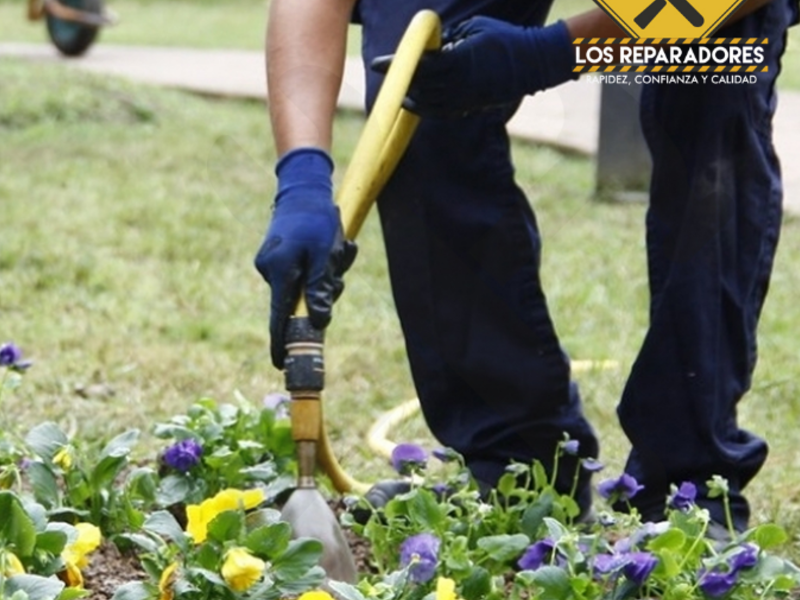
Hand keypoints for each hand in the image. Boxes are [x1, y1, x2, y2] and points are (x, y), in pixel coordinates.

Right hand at [254, 148, 356, 368]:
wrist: (303, 187)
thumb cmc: (316, 219)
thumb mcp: (324, 254)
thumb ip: (320, 288)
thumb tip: (318, 321)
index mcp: (280, 271)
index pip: (279, 317)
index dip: (282, 342)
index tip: (281, 364)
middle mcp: (270, 270)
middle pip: (298, 301)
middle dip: (324, 291)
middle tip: (339, 265)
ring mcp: (271, 263)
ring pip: (303, 286)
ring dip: (326, 274)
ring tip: (338, 247)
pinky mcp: (277, 256)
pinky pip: (301, 272)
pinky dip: (318, 265)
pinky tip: (330, 245)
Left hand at [371, 17, 576, 117]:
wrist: (531, 63)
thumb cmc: (503, 39)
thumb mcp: (474, 28)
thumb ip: (449, 37)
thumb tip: (429, 45)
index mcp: (459, 59)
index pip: (420, 64)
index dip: (398, 63)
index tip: (378, 63)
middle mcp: (459, 82)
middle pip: (419, 85)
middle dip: (400, 79)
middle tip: (386, 74)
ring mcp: (465, 97)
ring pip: (428, 102)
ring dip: (410, 95)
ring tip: (398, 90)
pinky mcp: (470, 106)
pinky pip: (441, 112)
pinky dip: (424, 109)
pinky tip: (413, 103)